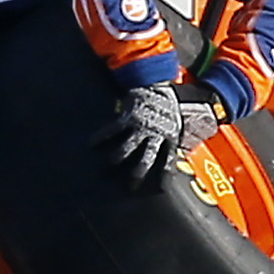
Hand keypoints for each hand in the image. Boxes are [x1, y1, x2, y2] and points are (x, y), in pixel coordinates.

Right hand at [102, 80, 221, 184]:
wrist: (155, 84)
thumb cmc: (166, 105)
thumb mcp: (176, 123)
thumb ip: (172, 138)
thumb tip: (181, 151)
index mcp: (169, 137)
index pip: (167, 160)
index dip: (164, 176)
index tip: (160, 189)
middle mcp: (155, 134)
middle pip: (146, 158)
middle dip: (138, 173)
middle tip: (130, 187)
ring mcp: (140, 126)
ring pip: (128, 146)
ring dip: (119, 157)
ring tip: (109, 166)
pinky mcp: (128, 117)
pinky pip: (113, 129)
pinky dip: (102, 137)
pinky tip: (92, 143)